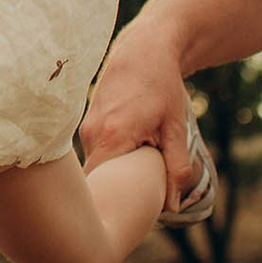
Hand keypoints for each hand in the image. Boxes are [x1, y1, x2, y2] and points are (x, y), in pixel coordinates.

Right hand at [79, 26, 196, 213]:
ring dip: (116, 170)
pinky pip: (96, 151)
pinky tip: (131, 151)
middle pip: (99, 178)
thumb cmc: (162, 86)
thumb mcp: (175, 128)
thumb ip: (175, 167)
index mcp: (113, 136)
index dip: (112, 202)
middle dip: (117, 189)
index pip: (101, 186)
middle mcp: (93, 133)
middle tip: (140, 194)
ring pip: (97, 165)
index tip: (128, 211)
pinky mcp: (87, 123)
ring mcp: (86, 127)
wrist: (144, 51)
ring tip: (139, 165)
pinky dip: (112, 157)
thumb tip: (173, 205)